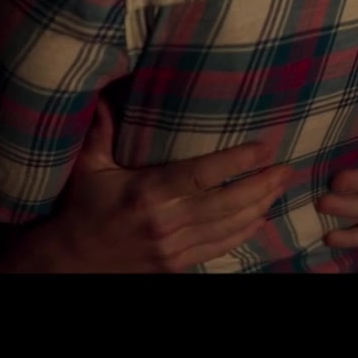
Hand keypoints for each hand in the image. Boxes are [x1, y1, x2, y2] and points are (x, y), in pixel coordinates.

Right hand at [0, 101, 289, 272]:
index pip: (201, 175)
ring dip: (259, 207)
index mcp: (147, 193)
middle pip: (225, 203)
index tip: (263, 147)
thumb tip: (104, 93)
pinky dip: (243, 233)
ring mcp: (173, 247)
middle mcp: (165, 222)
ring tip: (280, 188)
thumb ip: (100, 131)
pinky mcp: (176, 265)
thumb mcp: (88, 167)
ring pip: (228, 227)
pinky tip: (259, 218)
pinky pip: (218, 248)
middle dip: (261, 185)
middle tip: (286, 168)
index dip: (237, 162)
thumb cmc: (81, 208)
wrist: (72, 260)